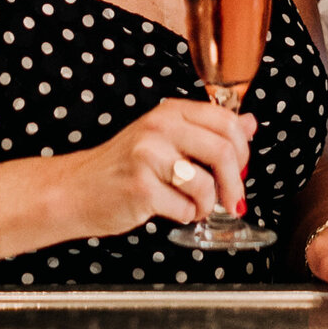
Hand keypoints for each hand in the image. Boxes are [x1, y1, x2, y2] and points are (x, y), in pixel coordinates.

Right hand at [56, 99, 255, 239]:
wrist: (77, 190)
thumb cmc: (124, 167)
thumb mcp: (167, 138)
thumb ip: (208, 131)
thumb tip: (249, 123)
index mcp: (171, 112)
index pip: (227, 122)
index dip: (242, 151)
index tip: (240, 169)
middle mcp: (160, 128)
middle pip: (223, 152)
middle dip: (234, 184)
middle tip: (232, 200)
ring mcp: (149, 156)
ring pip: (206, 184)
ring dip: (208, 205)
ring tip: (194, 206)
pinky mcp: (141, 188)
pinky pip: (185, 209)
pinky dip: (186, 216)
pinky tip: (173, 211)